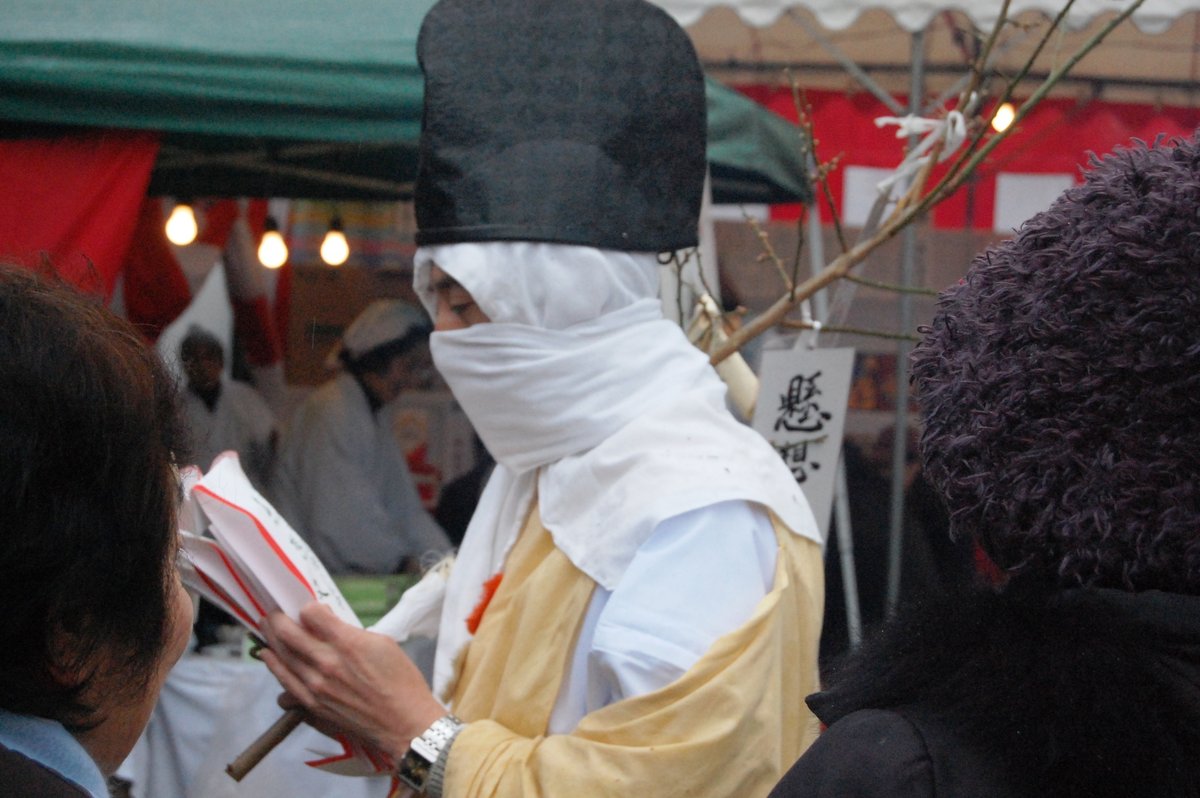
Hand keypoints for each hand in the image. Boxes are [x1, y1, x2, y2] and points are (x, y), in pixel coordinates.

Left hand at [259, 603, 446, 759]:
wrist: (404, 723)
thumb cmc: (401, 681)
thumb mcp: (383, 644)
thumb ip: (351, 632)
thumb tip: (329, 624)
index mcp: (347, 644)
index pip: (311, 614)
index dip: (308, 607)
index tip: (309, 608)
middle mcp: (325, 664)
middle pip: (288, 635)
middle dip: (277, 620)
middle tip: (272, 614)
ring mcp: (315, 689)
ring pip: (281, 660)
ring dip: (270, 644)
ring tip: (266, 634)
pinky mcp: (313, 708)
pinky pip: (285, 688)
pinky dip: (278, 673)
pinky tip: (277, 666)